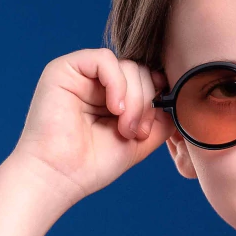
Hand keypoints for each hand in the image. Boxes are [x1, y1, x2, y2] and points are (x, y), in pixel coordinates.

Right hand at [11, 48, 173, 201]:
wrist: (59, 177)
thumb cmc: (92, 165)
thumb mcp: (137, 142)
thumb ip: (158, 121)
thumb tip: (176, 100)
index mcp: (111, 97)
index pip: (146, 79)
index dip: (157, 94)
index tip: (155, 121)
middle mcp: (97, 83)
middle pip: (140, 70)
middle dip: (146, 101)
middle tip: (136, 132)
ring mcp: (81, 75)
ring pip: (127, 65)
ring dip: (134, 98)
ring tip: (124, 127)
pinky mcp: (64, 69)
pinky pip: (105, 59)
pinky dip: (117, 83)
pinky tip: (114, 109)